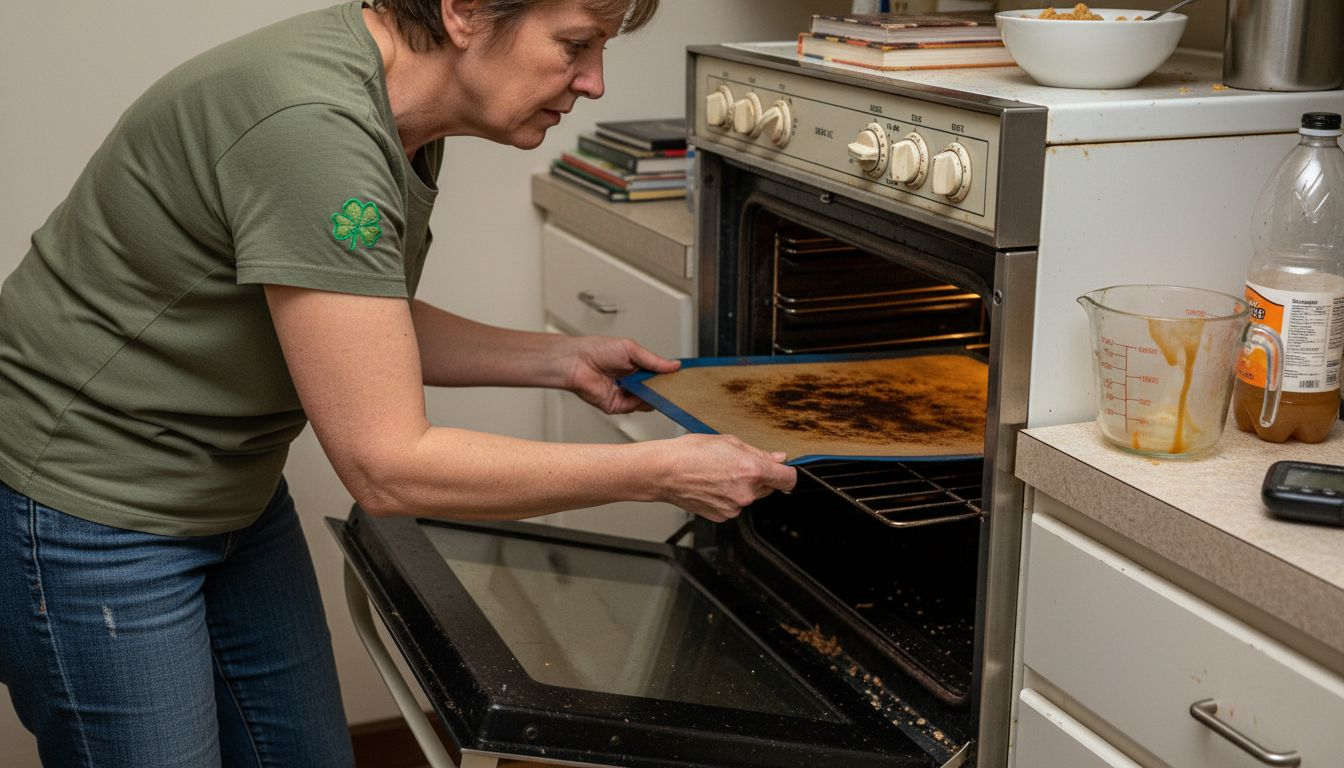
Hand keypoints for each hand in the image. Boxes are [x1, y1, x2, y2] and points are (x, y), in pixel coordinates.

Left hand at [562, 335, 679, 414]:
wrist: (576, 361)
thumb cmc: (597, 350)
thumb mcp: (631, 349)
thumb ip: (654, 360)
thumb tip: (675, 365)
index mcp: (637, 367)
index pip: (659, 375)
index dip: (670, 377)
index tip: (684, 377)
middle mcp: (632, 383)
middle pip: (656, 391)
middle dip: (666, 389)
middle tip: (678, 387)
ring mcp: (625, 395)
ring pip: (648, 401)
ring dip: (655, 396)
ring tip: (661, 388)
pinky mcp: (617, 406)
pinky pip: (635, 408)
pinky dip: (643, 403)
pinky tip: (645, 394)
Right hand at [653, 434, 796, 522]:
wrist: (664, 472)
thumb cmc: (690, 453)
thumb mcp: (729, 442)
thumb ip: (759, 453)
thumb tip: (777, 458)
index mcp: (753, 471)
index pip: (788, 479)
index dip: (787, 473)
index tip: (783, 470)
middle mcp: (746, 492)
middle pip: (768, 488)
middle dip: (759, 477)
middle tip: (737, 465)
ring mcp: (734, 507)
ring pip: (750, 497)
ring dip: (742, 487)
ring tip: (719, 474)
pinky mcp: (723, 516)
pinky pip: (734, 505)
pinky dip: (728, 497)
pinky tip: (713, 485)